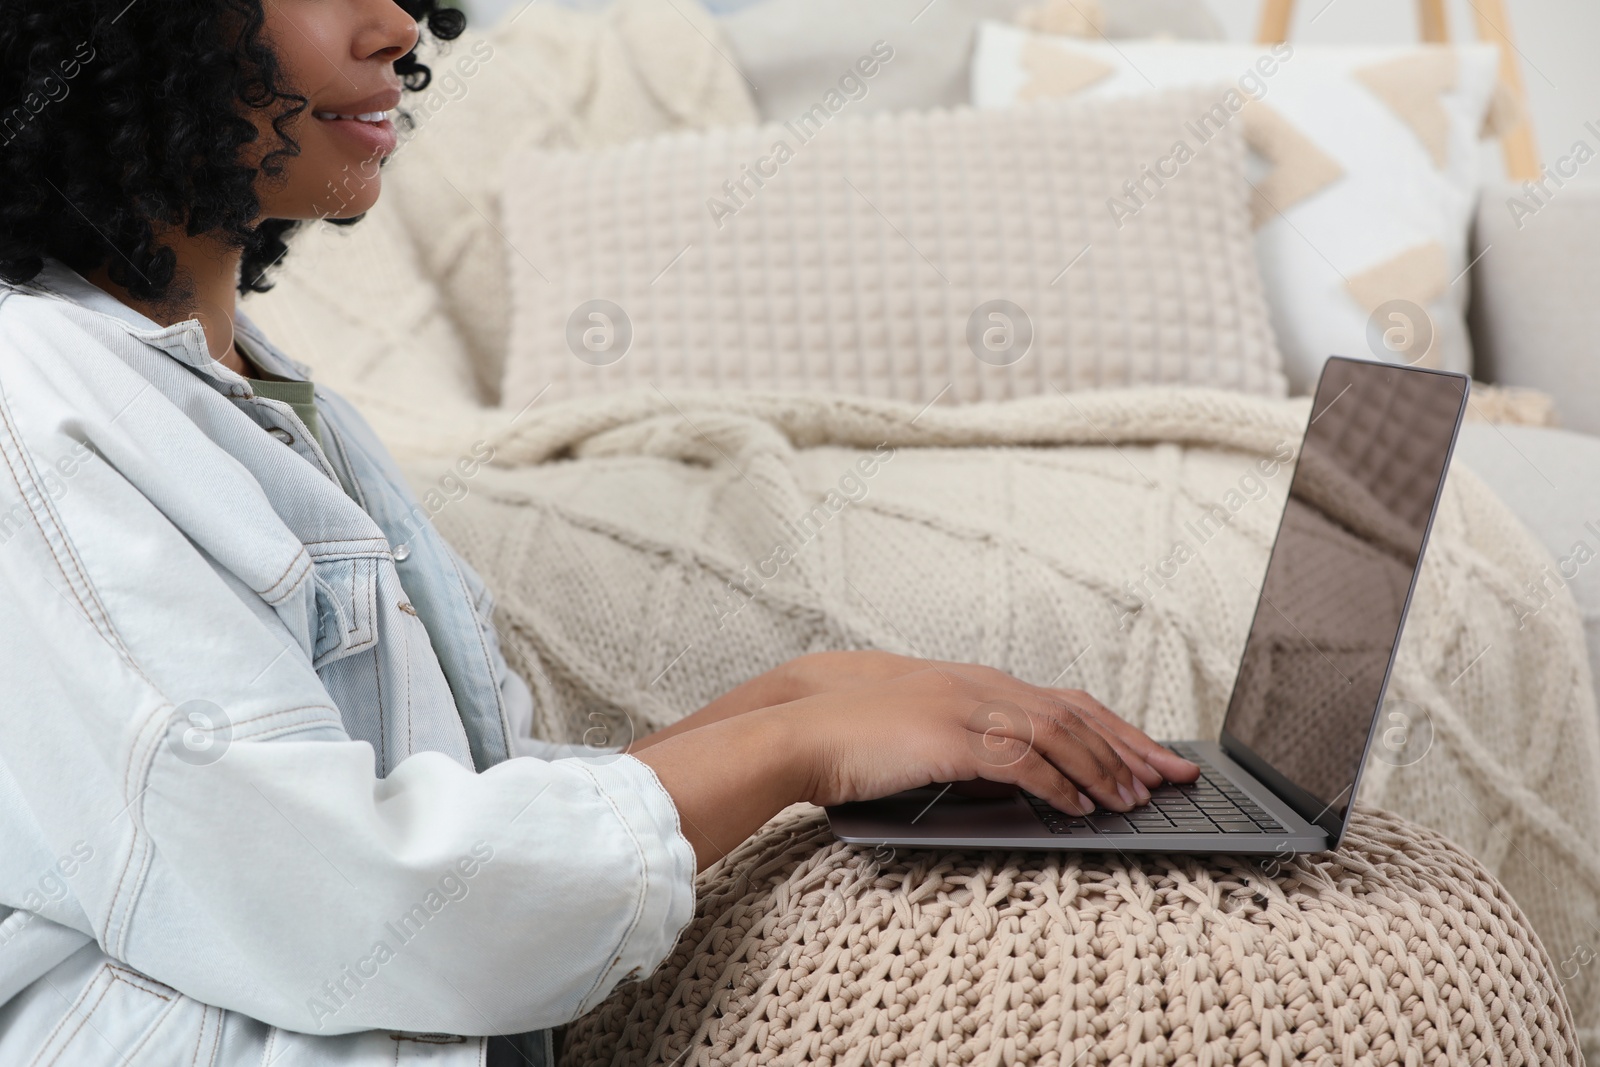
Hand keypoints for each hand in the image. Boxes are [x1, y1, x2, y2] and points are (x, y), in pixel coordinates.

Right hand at [635, 662, 1197, 870]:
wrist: (802, 728)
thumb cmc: (857, 739)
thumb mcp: (924, 737)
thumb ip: (972, 750)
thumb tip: (1020, 783)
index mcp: (979, 684)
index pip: (1065, 703)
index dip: (1115, 730)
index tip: (1151, 756)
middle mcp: (982, 688)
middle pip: (1075, 714)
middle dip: (1130, 747)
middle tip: (1172, 777)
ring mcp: (967, 708)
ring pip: (1058, 735)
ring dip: (1103, 769)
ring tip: (1135, 799)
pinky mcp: (951, 736)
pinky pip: (1021, 760)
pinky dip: (1058, 785)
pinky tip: (1080, 807)